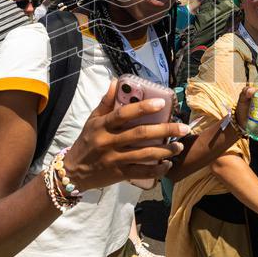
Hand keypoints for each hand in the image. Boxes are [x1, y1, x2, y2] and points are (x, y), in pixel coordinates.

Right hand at [65, 80, 189, 192]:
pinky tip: (167, 164)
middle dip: (165, 130)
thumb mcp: (92, 120)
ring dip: (165, 150)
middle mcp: (109, 141)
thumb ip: (105, 102)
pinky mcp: (119, 174)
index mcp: (103, 125)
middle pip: (140, 134)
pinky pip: (141, 172)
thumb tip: (116, 81)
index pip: (124, 114)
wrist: (73, 171)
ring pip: (144, 154)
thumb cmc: (87, 141)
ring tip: (179, 146)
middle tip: (183, 127)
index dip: (143, 108)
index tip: (162, 103)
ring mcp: (115, 159)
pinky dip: (156, 169)